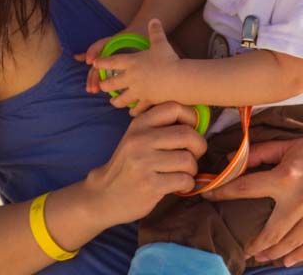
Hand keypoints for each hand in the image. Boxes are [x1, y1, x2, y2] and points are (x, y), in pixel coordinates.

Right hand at [83, 102, 206, 224]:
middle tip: (193, 156)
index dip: (191, 117)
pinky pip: (184, 180)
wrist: (104, 195)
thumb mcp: (137, 138)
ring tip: (183, 173)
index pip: (173, 107)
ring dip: (192, 169)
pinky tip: (178, 186)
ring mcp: (143, 163)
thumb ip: (160, 127)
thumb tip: (198, 122)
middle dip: (199, 147)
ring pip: (187, 159)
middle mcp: (140, 140)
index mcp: (139, 124)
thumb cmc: (128, 165)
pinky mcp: (150, 185)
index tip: (192, 130)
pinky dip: (187, 184)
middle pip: (187, 134)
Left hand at [86, 19, 179, 114]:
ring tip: (114, 102)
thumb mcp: (161, 43)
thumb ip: (156, 31)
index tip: (95, 64)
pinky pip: (137, 108)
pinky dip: (134, 111)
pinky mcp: (146, 101)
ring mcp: (137, 91)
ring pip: (121, 99)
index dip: (102, 63)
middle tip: (102, 86)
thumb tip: (154, 19)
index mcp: (132, 62)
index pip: (112, 62)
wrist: (178, 79)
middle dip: (105, 85)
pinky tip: (132, 113)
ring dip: (116, 101)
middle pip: (112, 84)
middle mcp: (131, 78)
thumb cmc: (168, 59)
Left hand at [202, 125, 302, 266]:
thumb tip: (237, 159)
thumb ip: (262, 153)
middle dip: (253, 242)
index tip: (208, 195)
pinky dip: (298, 254)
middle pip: (270, 231)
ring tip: (259, 255)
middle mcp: (301, 199)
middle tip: (242, 249)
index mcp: (286, 176)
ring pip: (290, 242)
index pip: (246, 188)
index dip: (223, 192)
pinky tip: (286, 260)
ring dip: (272, 252)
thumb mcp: (290, 144)